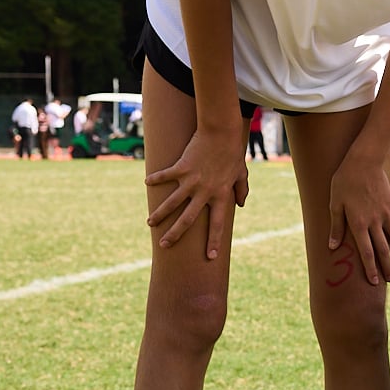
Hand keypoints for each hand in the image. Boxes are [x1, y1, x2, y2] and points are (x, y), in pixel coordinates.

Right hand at [144, 124, 248, 260]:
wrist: (221, 131)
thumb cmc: (232, 152)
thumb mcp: (241, 173)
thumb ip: (241, 189)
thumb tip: (241, 205)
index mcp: (221, 195)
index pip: (218, 224)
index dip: (214, 241)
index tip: (210, 257)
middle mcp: (205, 191)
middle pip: (188, 219)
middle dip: (175, 234)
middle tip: (164, 246)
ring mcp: (192, 180)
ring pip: (172, 203)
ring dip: (160, 214)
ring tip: (150, 223)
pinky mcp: (181, 168)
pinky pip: (166, 176)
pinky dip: (156, 179)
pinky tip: (147, 183)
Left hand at [325, 136, 389, 283]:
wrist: (363, 160)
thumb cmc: (343, 182)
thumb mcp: (334, 204)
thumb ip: (336, 227)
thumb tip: (332, 247)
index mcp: (359, 224)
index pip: (367, 253)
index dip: (371, 270)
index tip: (374, 282)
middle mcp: (375, 221)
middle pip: (384, 250)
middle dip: (387, 267)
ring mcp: (385, 212)